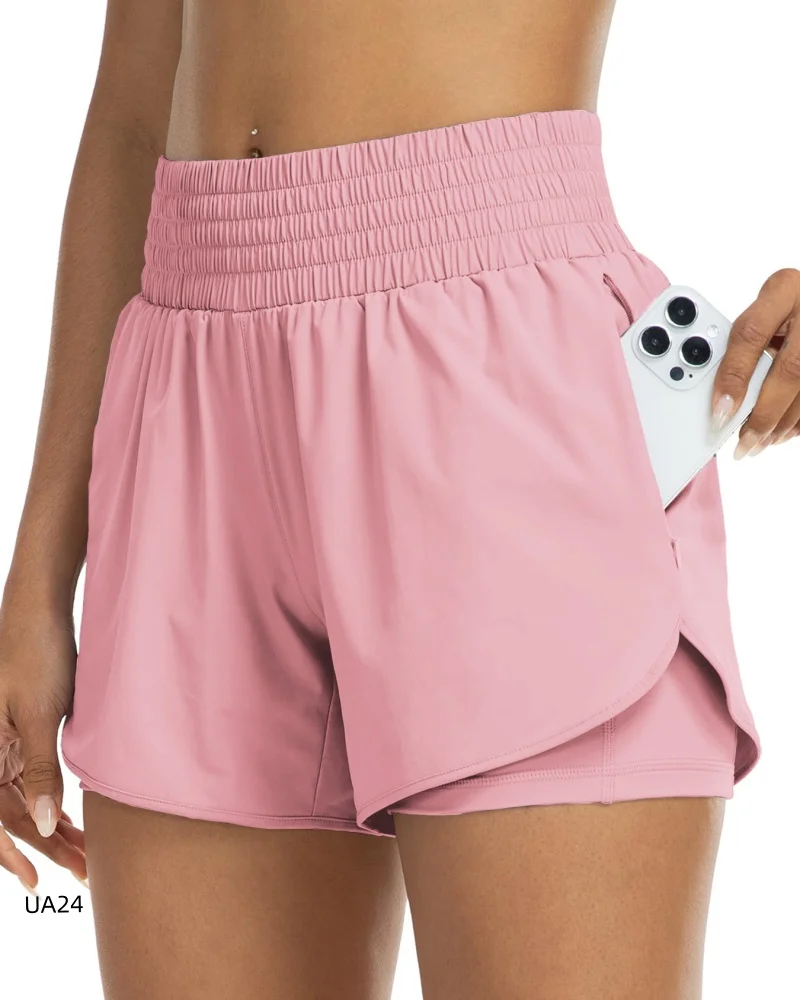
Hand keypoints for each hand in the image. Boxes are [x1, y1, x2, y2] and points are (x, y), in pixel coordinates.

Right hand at [0, 596, 86, 893]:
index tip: (38, 880)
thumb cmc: (35, 654)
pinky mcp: (22, 732)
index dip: (13, 854)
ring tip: (86, 852)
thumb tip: (47, 825)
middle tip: (83, 868)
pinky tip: (74, 817)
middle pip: (13, 814)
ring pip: (25, 798)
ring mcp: (3, 743)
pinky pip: (32, 776)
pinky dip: (53, 798)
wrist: (40, 608)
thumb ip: (41, 770)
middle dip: (46, 845)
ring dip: (54, 826)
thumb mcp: (41, 714)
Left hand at [711, 267, 799, 457]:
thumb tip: (713, 392)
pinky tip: (781, 433)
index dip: (734, 376)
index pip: (751, 334)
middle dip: (764, 412)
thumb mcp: (760, 312)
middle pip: (791, 369)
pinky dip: (798, 420)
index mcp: (783, 289)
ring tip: (758, 443)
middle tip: (743, 440)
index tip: (719, 410)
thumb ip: (739, 344)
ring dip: (782, 423)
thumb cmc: (784, 306)